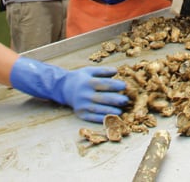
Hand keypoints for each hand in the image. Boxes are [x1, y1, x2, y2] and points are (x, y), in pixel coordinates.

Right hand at [10, 58, 128, 123]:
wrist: (63, 88)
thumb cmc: (81, 78)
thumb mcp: (90, 71)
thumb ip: (103, 71)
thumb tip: (116, 71)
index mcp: (88, 82)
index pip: (104, 84)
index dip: (115, 85)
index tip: (125, 86)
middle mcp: (84, 94)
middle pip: (102, 98)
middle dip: (115, 100)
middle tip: (126, 100)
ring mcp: (82, 105)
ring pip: (98, 109)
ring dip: (111, 111)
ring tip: (121, 111)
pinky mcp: (80, 114)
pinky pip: (93, 118)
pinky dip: (102, 119)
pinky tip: (111, 118)